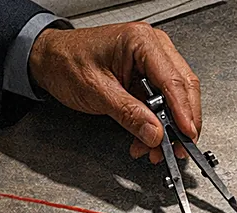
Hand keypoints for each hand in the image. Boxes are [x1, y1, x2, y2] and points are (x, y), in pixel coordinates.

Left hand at [28, 23, 201, 163]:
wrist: (49, 59)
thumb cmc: (65, 62)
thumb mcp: (97, 91)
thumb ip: (129, 114)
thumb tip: (155, 133)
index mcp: (141, 41)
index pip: (173, 80)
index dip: (184, 111)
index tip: (187, 134)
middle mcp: (152, 46)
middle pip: (183, 87)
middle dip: (183, 121)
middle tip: (179, 146)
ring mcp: (153, 60)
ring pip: (177, 96)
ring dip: (170, 125)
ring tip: (156, 148)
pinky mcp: (148, 74)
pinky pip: (163, 100)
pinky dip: (158, 122)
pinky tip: (148, 137)